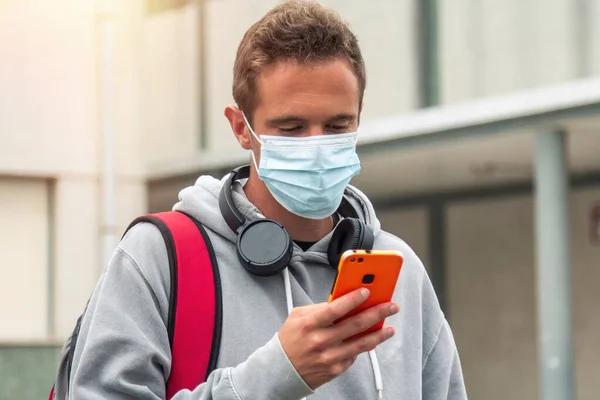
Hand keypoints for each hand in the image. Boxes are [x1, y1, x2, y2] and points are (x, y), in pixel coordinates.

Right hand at [278, 288, 398, 389]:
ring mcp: (329, 357)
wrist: (280, 370)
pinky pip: (355, 355)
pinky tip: (372, 340)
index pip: (335, 309)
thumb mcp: (297, 316)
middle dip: (376, 313)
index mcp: (310, 324)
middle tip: (390, 306)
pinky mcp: (335, 369)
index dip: (353, 299)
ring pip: (361, 343)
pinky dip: (364, 347)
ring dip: (379, 334)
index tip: (367, 291)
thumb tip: (342, 301)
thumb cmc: (290, 340)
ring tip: (390, 327)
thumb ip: (319, 308)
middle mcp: (321, 340)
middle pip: (355, 324)